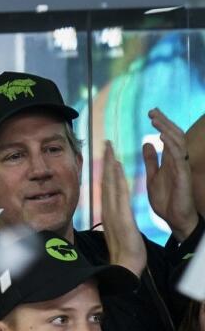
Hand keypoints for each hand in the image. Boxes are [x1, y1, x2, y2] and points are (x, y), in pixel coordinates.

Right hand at [101, 140, 146, 276]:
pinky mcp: (121, 217)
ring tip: (110, 149)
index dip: (107, 171)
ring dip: (110, 165)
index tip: (108, 156)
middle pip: (106, 182)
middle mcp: (108, 211)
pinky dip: (117, 179)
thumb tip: (112, 218)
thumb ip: (114, 224)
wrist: (124, 268)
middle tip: (106, 144)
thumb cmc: (124, 255)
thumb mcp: (118, 235)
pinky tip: (117, 167)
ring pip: (111, 184)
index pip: (107, 188)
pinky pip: (119, 194)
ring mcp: (113, 213)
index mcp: (109, 214)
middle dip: (106, 162)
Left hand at [143, 108, 197, 241]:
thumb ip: (151, 161)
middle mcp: (177, 161)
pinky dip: (171, 146)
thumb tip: (146, 143)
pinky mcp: (182, 176)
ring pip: (178, 143)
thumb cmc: (167, 200)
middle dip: (164, 122)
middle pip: (174, 135)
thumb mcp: (153, 176)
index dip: (162, 124)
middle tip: (152, 111)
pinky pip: (178, 157)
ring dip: (166, 130)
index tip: (151, 112)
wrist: (175, 219)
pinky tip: (162, 138)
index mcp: (170, 160)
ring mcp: (181, 167)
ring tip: (156, 121)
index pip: (168, 137)